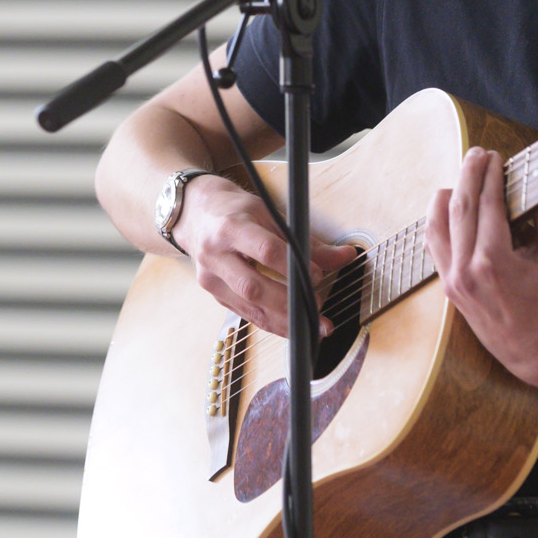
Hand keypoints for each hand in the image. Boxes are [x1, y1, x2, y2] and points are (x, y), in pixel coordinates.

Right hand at [174, 175, 356, 336]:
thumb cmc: (234, 210)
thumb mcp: (268, 213)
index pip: (264, 251)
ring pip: (248, 307)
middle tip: (317, 309)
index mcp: (231, 227)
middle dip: (288, 303)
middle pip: (253, 286)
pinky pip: (245, 314)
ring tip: (312, 328)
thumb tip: (344, 257)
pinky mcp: (213, 293)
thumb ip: (305, 239)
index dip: (293, 267)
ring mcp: (211, 278)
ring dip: (283, 321)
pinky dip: (271, 322)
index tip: (318, 276)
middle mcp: (216, 255)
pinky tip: (291, 327)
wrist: (193, 214)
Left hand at [426, 147, 537, 389]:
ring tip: (461, 177)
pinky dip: (438, 222)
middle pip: (458, 208)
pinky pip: (435, 246)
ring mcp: (452, 280)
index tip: (495, 157)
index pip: (486, 205)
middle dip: (468, 175)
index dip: (490, 176)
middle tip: (477, 154)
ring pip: (436, 225)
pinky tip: (448, 208)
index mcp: (493, 262)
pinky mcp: (448, 288)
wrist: (537, 351)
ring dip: (447, 196)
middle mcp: (466, 270)